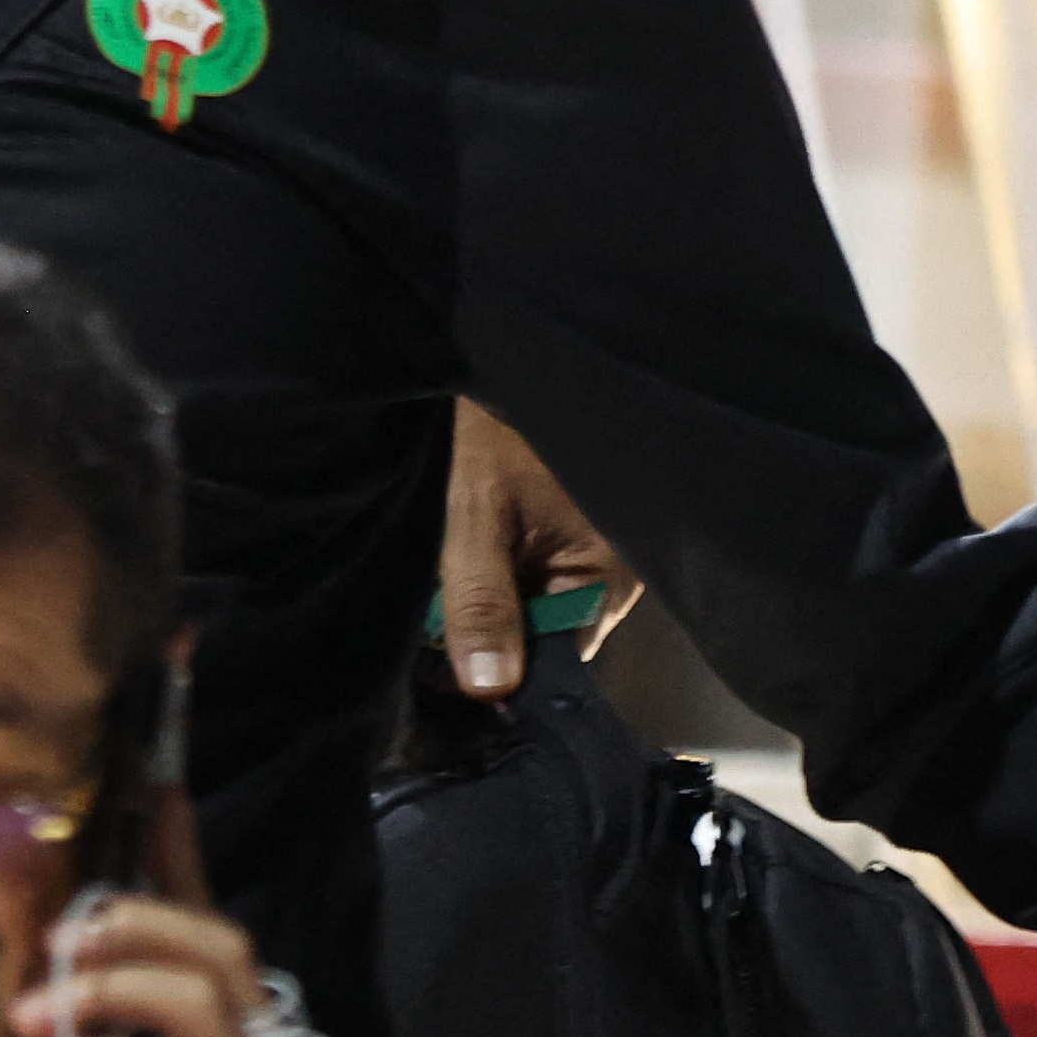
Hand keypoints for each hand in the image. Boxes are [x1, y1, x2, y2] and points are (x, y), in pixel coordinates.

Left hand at [436, 401, 639, 697]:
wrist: (509, 347)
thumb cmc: (499, 423)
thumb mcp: (476, 512)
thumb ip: (482, 601)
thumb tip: (489, 689)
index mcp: (606, 575)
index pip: (558, 663)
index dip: (501, 679)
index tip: (443, 686)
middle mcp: (610, 570)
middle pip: (544, 639)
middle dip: (487, 642)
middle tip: (426, 637)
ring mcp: (591, 548)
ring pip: (532, 607)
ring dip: (484, 607)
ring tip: (438, 595)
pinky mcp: (568, 527)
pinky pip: (531, 573)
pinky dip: (493, 575)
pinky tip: (459, 562)